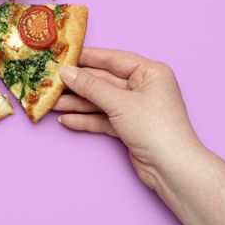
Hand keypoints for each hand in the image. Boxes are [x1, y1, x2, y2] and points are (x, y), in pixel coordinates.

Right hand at [55, 47, 201, 188]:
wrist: (172, 169)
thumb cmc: (155, 127)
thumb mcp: (119, 102)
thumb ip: (90, 86)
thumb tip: (65, 71)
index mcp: (149, 72)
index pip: (113, 59)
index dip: (87, 57)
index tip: (63, 55)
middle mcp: (143, 87)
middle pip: (103, 81)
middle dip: (78, 85)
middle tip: (52, 82)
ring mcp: (135, 108)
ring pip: (100, 101)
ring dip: (77, 103)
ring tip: (52, 104)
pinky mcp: (128, 127)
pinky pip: (103, 118)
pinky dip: (86, 119)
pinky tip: (67, 120)